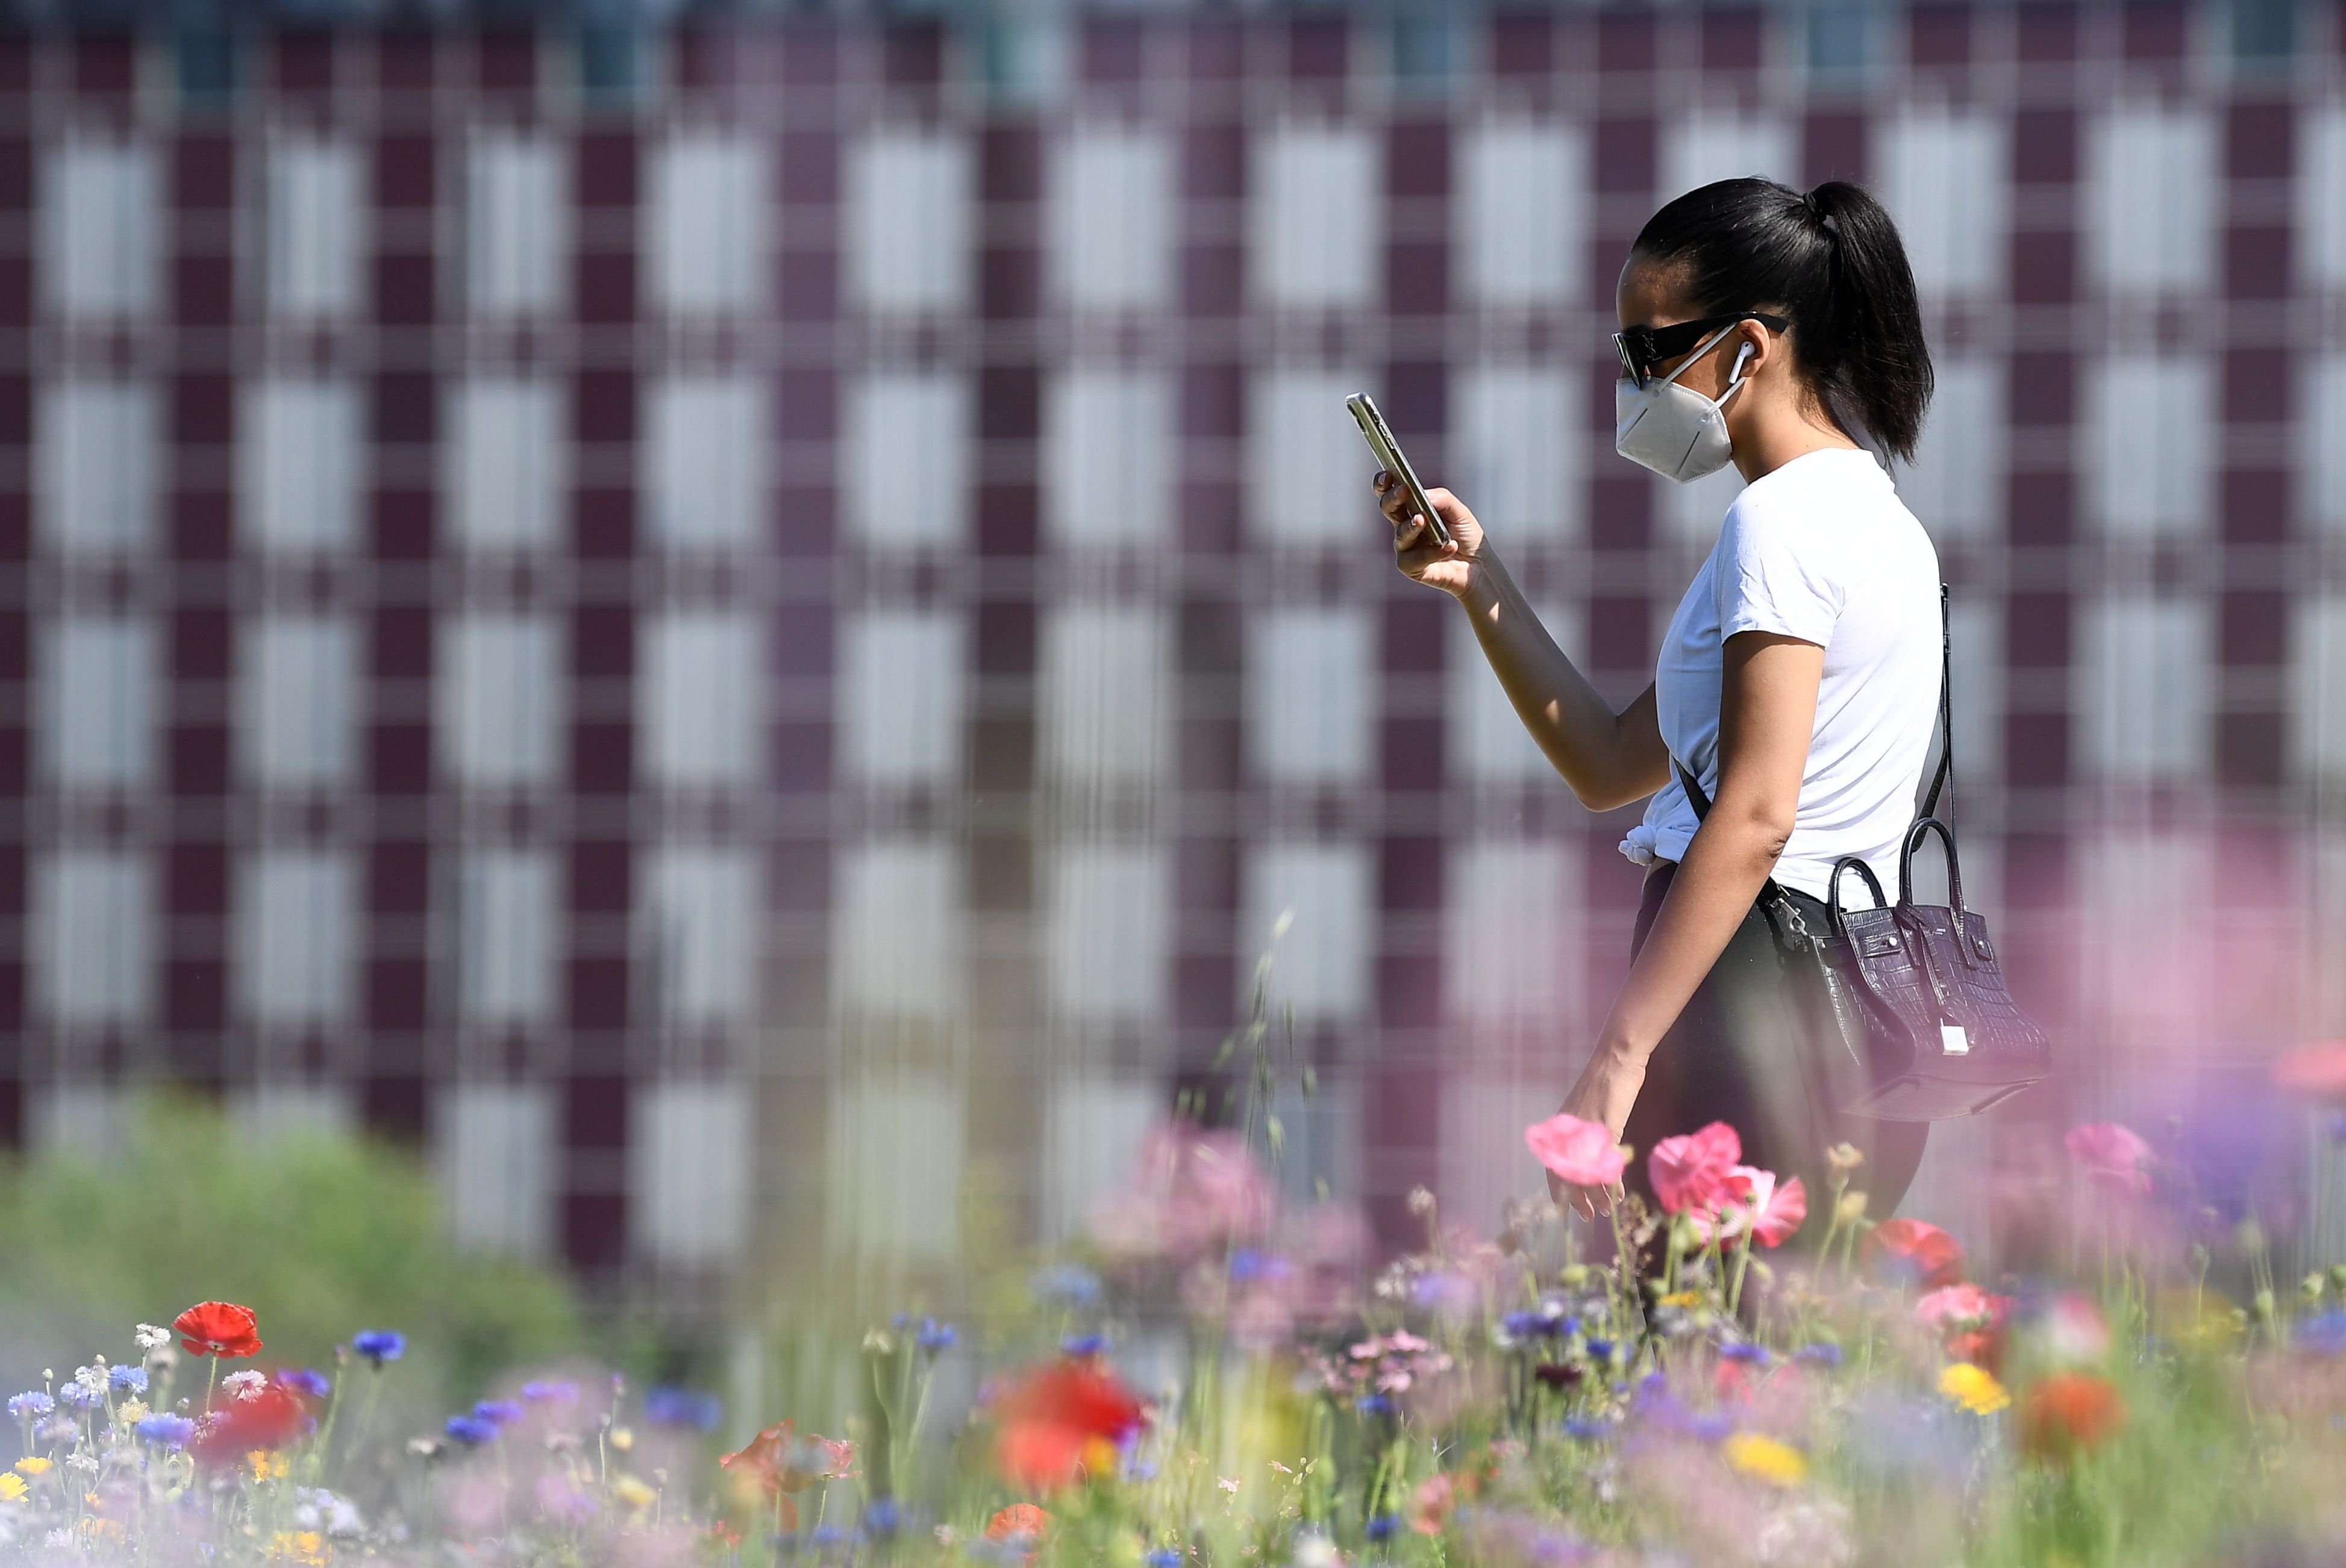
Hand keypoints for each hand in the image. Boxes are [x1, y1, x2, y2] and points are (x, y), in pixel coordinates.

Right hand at [1374, 473, 1485, 598]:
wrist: (1479, 564)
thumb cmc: (1466, 535)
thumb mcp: (1459, 511)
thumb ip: (1442, 499)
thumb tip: (1422, 495)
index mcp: (1413, 508)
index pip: (1390, 493)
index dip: (1383, 483)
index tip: (1387, 476)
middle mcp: (1405, 526)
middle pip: (1387, 509)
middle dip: (1392, 498)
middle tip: (1403, 492)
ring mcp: (1406, 547)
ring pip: (1400, 534)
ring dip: (1411, 526)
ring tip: (1423, 520)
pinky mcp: (1411, 567)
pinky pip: (1413, 559)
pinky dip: (1432, 552)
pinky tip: (1449, 547)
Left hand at [1547, 1046, 1647, 1220]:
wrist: (1616, 1061)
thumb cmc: (1604, 1083)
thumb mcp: (1588, 1110)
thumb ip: (1584, 1132)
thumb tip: (1588, 1155)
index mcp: (1562, 1129)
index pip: (1553, 1166)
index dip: (1557, 1188)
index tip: (1562, 1206)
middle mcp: (1570, 1134)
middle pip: (1569, 1176)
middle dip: (1578, 1200)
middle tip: (1588, 1217)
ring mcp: (1587, 1134)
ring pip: (1589, 1176)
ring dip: (1598, 1197)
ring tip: (1606, 1212)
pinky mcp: (1606, 1131)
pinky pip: (1607, 1165)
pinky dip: (1613, 1183)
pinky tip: (1619, 1194)